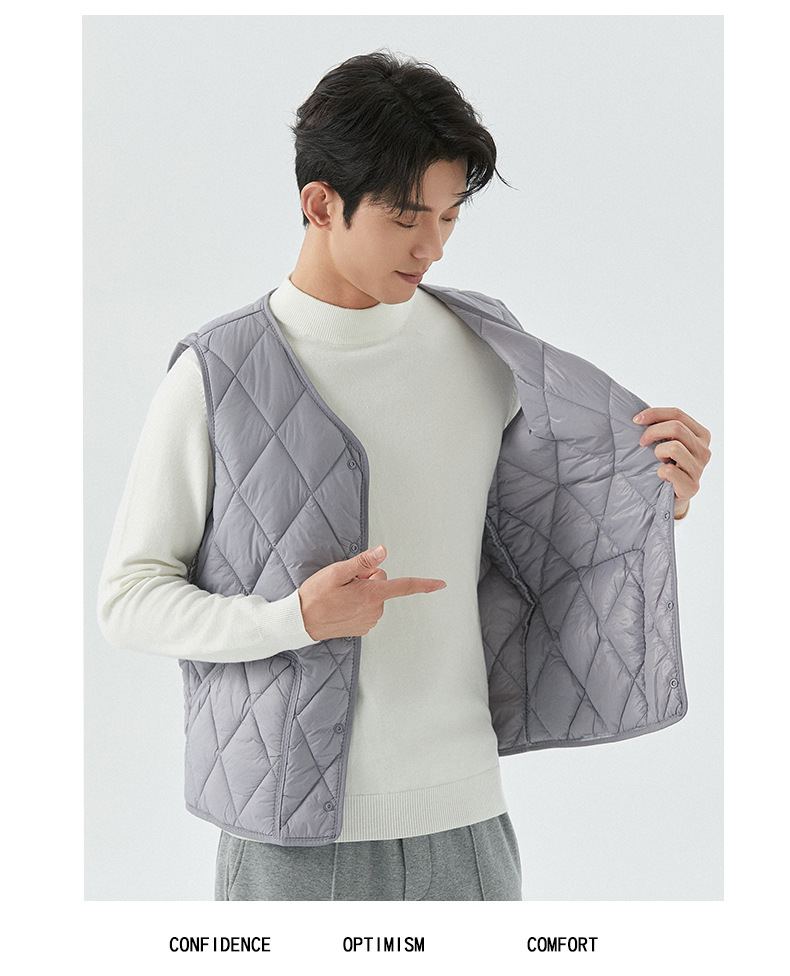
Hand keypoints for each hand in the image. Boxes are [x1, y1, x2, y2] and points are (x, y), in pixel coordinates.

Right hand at [297, 545, 446, 640]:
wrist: (300, 622)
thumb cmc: (316, 595)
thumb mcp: (337, 572)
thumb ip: (363, 562)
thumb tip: (383, 551)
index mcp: (371, 595)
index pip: (404, 587)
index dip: (424, 585)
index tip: (441, 584)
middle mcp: (374, 610)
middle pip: (382, 584)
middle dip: (367, 579)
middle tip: (344, 583)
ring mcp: (369, 621)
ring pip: (374, 596)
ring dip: (361, 592)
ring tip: (339, 596)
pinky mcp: (362, 628)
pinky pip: (368, 608)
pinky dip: (357, 604)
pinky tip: (341, 605)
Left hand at [633, 407, 711, 518]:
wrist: (671, 497)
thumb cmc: (666, 464)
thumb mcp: (666, 441)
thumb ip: (661, 425)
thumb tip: (640, 411)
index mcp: (701, 434)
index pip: (677, 414)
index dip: (654, 413)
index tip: (636, 420)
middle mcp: (704, 450)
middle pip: (676, 427)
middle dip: (652, 432)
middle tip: (641, 443)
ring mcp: (700, 469)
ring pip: (673, 447)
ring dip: (658, 452)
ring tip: (658, 460)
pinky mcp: (692, 486)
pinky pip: (670, 471)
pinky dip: (659, 472)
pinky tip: (660, 476)